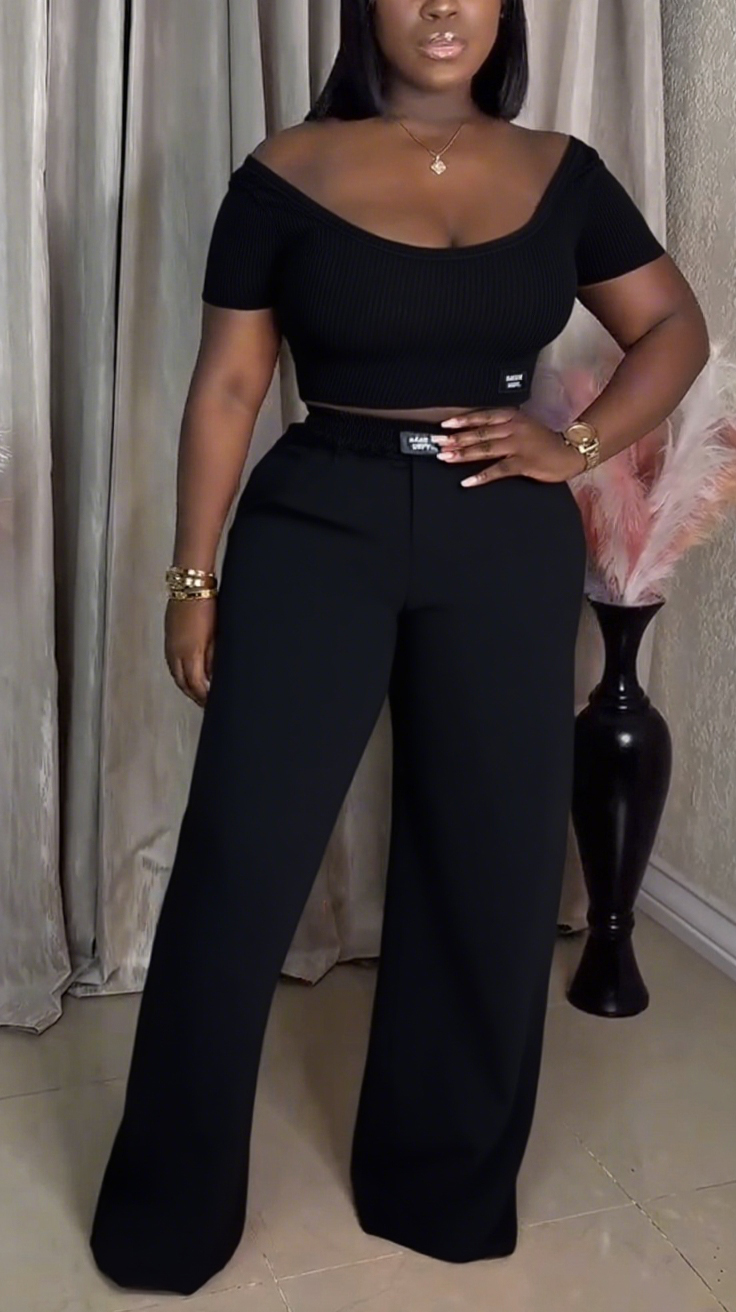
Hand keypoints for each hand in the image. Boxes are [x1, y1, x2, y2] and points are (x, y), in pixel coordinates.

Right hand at [164, 596, 215, 707]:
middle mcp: (176, 652)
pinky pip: (171, 664)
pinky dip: (180, 674)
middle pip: (183, 683)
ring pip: (175, 675)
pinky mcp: (168, 639)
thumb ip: (213, 658)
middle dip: (194, 696)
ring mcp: (170, 646)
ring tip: (197, 693)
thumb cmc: (206, 605)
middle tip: (204, 703)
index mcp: (190, 653)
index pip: (196, 685)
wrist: (190, 585)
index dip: (204, 697)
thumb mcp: (216, 636)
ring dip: (186, 686)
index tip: (211, 703)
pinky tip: (187, 674)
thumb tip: (214, 676)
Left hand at [434, 407, 585, 485]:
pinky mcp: (524, 463)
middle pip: (480, 432)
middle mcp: (514, 428)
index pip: (483, 416)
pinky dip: (481, 476)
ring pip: (485, 448)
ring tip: (445, 457)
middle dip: (456, 438)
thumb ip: (503, 426)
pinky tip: (466, 481)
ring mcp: (519, 445)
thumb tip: (476, 432)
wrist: (570, 451)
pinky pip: (498, 470)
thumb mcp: (523, 425)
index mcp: (513, 417)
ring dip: (462, 454)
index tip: (444, 424)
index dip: (463, 420)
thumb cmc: (544, 441)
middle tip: (437, 442)